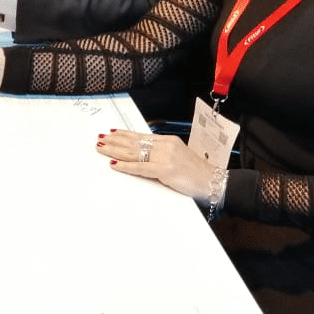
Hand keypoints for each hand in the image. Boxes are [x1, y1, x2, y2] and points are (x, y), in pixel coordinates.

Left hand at [95, 129, 218, 200]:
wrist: (213, 181)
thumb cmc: (196, 172)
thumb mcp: (178, 156)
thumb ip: (161, 153)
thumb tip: (142, 154)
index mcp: (168, 141)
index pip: (140, 135)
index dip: (124, 134)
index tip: (111, 132)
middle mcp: (165, 145)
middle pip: (134, 142)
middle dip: (115, 141)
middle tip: (100, 139)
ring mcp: (165, 157)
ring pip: (134, 152)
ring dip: (115, 150)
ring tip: (102, 148)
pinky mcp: (165, 170)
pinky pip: (140, 168)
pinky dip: (126, 166)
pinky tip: (115, 164)